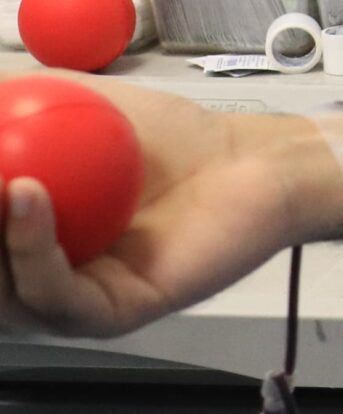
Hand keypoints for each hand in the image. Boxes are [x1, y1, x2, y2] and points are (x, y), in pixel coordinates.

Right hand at [0, 74, 338, 339]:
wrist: (247, 159)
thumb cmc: (160, 139)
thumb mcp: (64, 101)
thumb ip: (3, 99)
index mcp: (12, 243)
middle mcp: (28, 280)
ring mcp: (68, 304)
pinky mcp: (112, 314)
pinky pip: (56, 294)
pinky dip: (31, 246)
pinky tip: (25, 195)